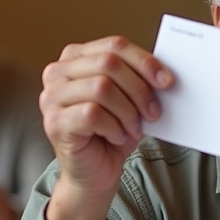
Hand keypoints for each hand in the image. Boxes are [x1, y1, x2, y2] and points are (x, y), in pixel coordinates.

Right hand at [39, 37, 173, 219]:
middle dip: (140, 89)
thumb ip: (140, 81)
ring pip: (101, 87)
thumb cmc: (113, 133)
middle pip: (109, 63)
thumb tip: (165, 74)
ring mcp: (51, 97)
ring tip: (133, 129)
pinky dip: (114, 127)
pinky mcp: (55, 121)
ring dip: (128, 112)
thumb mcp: (131, 101)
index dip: (145, 61)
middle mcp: (57, 72)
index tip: (168, 81)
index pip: (114, 45)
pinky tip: (117, 137)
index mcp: (76, 58)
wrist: (96, 173)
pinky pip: (92, 113)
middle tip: (154, 113)